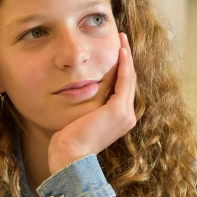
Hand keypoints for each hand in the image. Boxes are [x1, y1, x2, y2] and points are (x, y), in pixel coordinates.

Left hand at [48, 32, 135, 174]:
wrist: (70, 156)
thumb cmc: (68, 142)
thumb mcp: (79, 119)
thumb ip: (85, 106)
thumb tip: (77, 92)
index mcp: (119, 119)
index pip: (121, 88)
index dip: (121, 68)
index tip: (116, 51)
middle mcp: (127, 117)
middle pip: (128, 81)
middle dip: (125, 58)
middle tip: (122, 39)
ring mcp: (125, 114)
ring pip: (128, 78)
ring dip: (126, 56)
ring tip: (122, 39)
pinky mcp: (118, 110)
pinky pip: (124, 81)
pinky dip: (124, 65)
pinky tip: (121, 50)